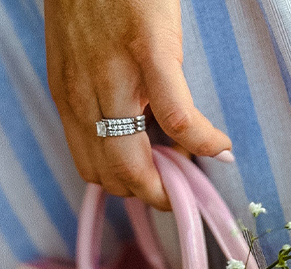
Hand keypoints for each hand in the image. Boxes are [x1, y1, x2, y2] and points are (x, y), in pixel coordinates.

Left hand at [44, 0, 232, 210]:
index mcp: (68, 97)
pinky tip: (221, 145)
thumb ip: (95, 95)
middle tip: (180, 191)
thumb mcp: (78, 56)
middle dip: (151, 196)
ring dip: (171, 183)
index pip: (92, 170)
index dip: (126, 188)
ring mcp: (115, 75)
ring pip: (136, 162)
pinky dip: (203, 142)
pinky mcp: (150, 51)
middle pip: (113, 177)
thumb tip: (134, 131)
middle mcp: (84, 94)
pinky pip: (178, 117)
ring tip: (197, 173)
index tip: (154, 181)